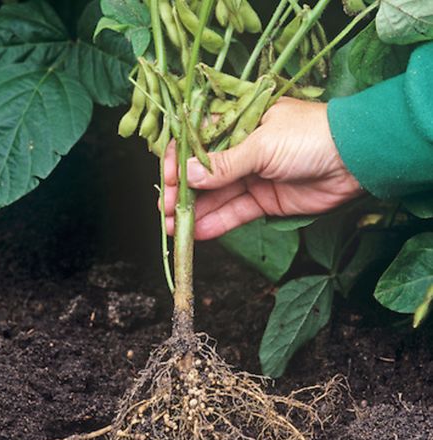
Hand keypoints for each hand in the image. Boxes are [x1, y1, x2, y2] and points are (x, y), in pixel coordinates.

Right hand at [162, 97, 362, 239]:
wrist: (355, 160)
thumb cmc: (310, 136)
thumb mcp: (262, 144)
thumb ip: (224, 164)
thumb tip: (188, 175)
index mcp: (240, 124)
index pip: (200, 142)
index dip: (181, 161)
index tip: (169, 179)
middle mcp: (243, 151)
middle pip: (205, 174)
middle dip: (183, 193)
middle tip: (164, 210)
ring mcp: (253, 177)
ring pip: (217, 197)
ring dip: (195, 213)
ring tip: (171, 229)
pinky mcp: (265, 201)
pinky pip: (236, 213)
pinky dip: (217, 224)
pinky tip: (197, 234)